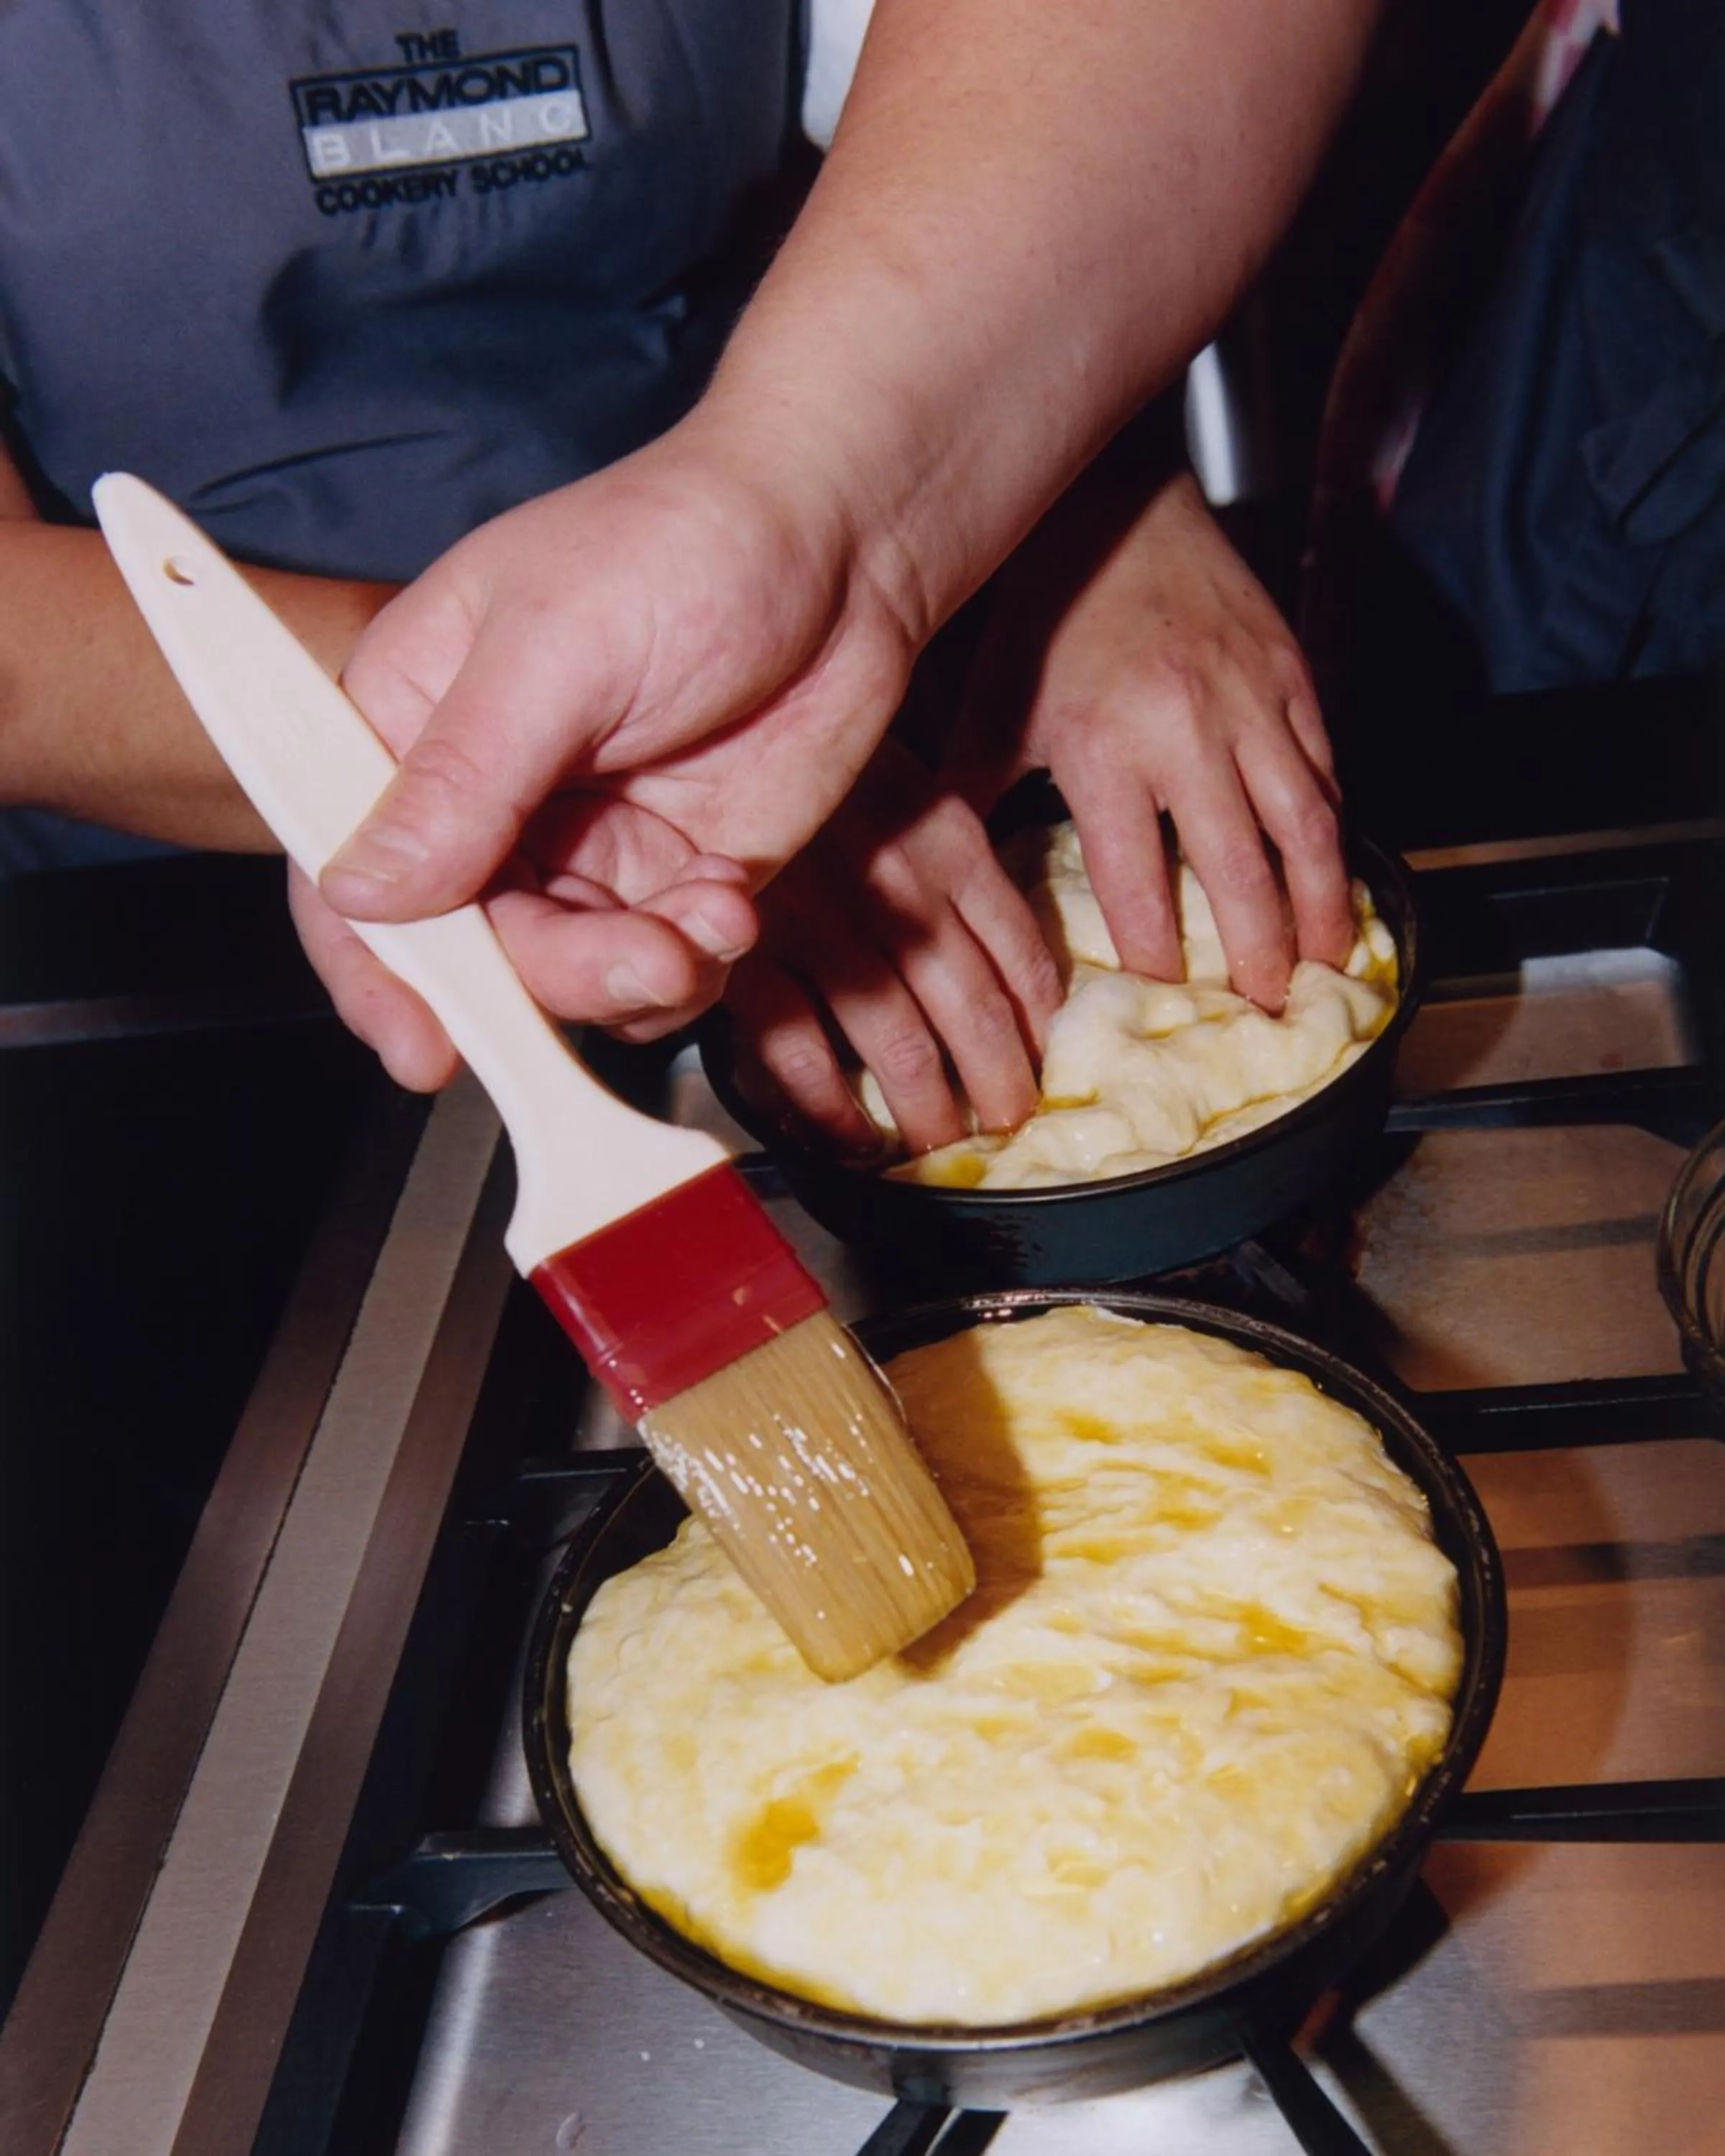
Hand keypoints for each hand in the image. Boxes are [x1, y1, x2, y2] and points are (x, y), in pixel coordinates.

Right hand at [297, 421, 921, 1086]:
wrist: (842, 543)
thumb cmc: (684, 545)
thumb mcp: (555, 650)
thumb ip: (462, 779)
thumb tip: (363, 891)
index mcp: (410, 726)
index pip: (351, 876)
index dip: (376, 974)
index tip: (428, 1049)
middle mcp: (485, 805)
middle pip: (472, 951)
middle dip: (559, 977)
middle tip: (647, 958)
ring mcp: (580, 848)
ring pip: (569, 978)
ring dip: (640, 976)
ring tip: (713, 917)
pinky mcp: (668, 877)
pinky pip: (655, 971)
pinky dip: (697, 960)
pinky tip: (735, 901)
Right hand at [723, 739, 1062, 1155]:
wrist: (714, 731)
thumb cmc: (820, 768)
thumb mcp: (908, 785)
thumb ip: (957, 863)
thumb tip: (1010, 963)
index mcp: (948, 841)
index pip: (1019, 953)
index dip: (1040, 1024)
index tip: (1047, 1065)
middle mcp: (895, 884)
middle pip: (968, 1006)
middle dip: (997, 1080)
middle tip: (1007, 1124)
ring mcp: (819, 920)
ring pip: (895, 1036)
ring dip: (926, 1105)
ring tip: (942, 1143)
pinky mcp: (747, 954)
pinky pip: (800, 1049)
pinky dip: (831, 1105)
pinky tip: (853, 1137)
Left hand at [949, 468, 1352, 1010]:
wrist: (1115, 503)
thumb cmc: (1043, 613)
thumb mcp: (991, 709)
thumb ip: (976, 799)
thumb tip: (948, 882)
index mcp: (1104, 748)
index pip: (1136, 879)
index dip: (1154, 949)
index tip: (1163, 995)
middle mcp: (1187, 731)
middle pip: (1239, 866)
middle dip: (1259, 946)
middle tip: (1268, 1002)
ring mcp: (1250, 701)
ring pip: (1306, 820)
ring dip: (1322, 898)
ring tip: (1330, 957)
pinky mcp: (1290, 673)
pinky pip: (1324, 763)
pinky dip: (1332, 822)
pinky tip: (1332, 867)